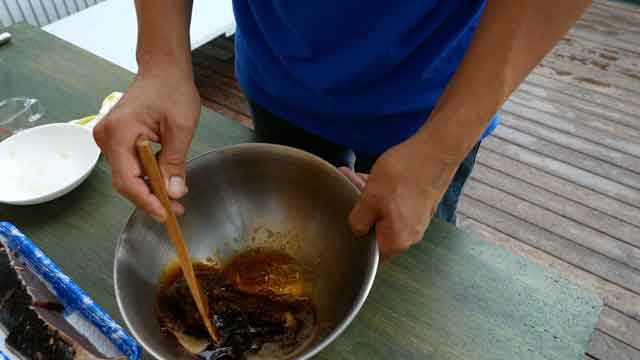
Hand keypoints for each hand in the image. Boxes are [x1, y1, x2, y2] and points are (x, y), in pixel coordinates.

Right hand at [93, 71, 200, 221]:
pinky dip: (146, 176)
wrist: (162, 70)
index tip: (165, 213)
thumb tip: (174, 192)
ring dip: (149, 189)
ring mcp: (107, 138)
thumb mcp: (181, 128)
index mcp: (119, 133)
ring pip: (126, 176)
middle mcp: (106, 137)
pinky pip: (128, 165)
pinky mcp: (115, 138)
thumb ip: (175, 162)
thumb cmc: (172, 91)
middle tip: (176, 210)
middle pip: (124, 181)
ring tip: (174, 199)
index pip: (127, 179)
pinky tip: (164, 182)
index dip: (146, 200)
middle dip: (150, 198)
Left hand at [340, 137, 458, 260]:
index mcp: (395, 241)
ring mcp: (417, 218)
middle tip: (345, 191)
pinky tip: (371, 176)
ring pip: (385, 212)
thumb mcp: (369, 199)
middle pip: (376, 228)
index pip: (370, 253)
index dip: (354, 238)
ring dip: (369, 198)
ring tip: (353, 177)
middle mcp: (409, 235)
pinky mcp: (421, 203)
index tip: (344, 220)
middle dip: (360, 210)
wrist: (437, 151)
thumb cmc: (403, 176)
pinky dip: (383, 192)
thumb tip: (357, 231)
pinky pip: (396, 202)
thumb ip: (358, 222)